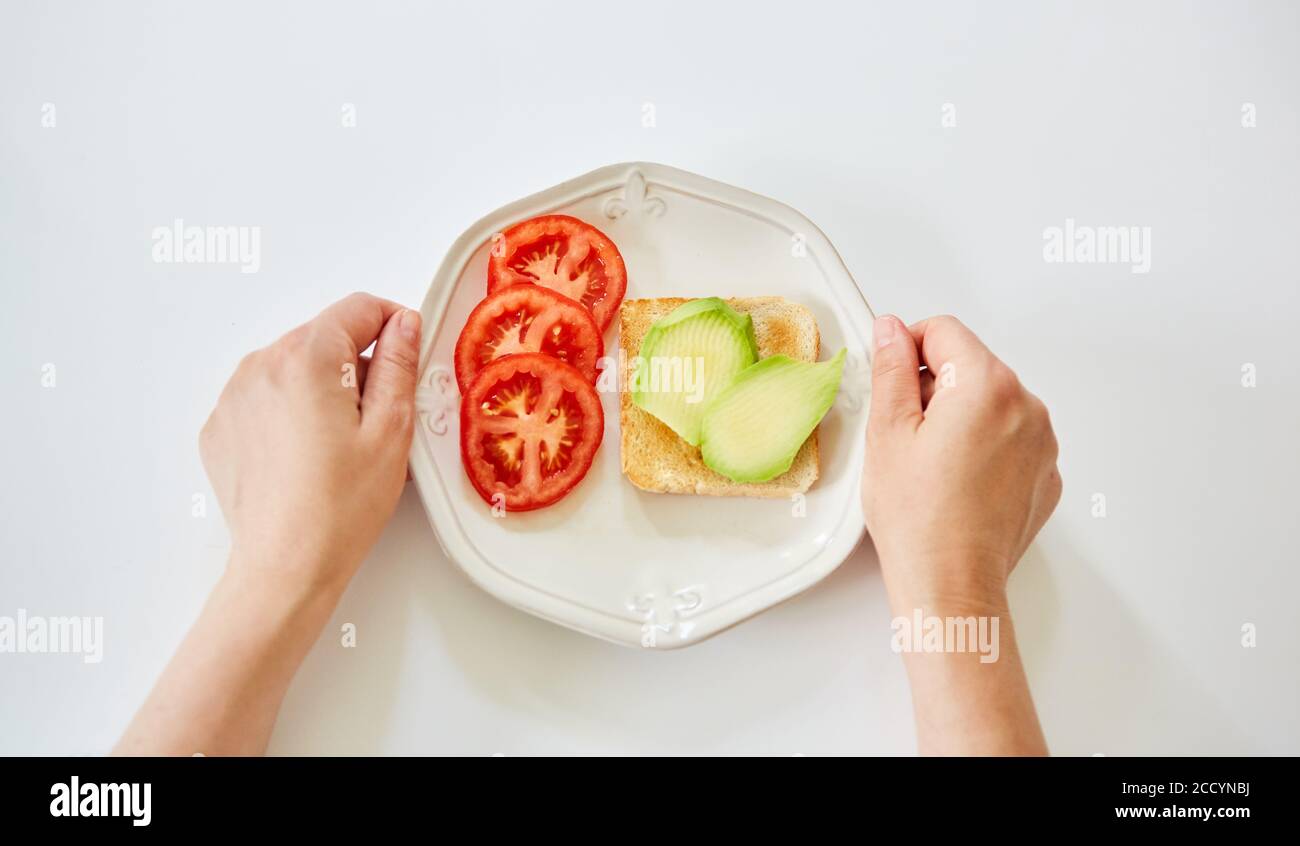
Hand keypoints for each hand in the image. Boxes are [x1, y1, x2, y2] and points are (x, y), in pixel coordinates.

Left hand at [200, 292, 421, 595]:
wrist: (285, 565)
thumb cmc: (339, 508)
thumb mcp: (391, 429)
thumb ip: (399, 364)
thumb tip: (403, 325)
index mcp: (308, 358)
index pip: (359, 309)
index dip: (393, 324)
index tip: (407, 351)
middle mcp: (262, 366)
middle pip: (324, 337)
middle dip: (356, 364)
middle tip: (378, 418)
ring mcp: (234, 396)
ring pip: (293, 367)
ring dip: (321, 388)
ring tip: (340, 444)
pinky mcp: (222, 427)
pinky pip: (265, 398)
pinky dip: (289, 412)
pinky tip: (308, 455)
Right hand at [861, 314, 1057, 754]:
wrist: (951, 585)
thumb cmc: (917, 518)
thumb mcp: (888, 433)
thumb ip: (892, 369)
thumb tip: (892, 330)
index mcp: (986, 386)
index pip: (944, 331)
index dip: (908, 348)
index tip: (892, 380)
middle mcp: (1026, 407)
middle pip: (971, 366)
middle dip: (935, 386)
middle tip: (906, 435)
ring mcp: (1042, 443)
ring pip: (992, 402)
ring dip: (961, 416)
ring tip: (932, 464)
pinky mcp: (1046, 475)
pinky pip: (1011, 439)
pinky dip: (985, 447)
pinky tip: (957, 481)